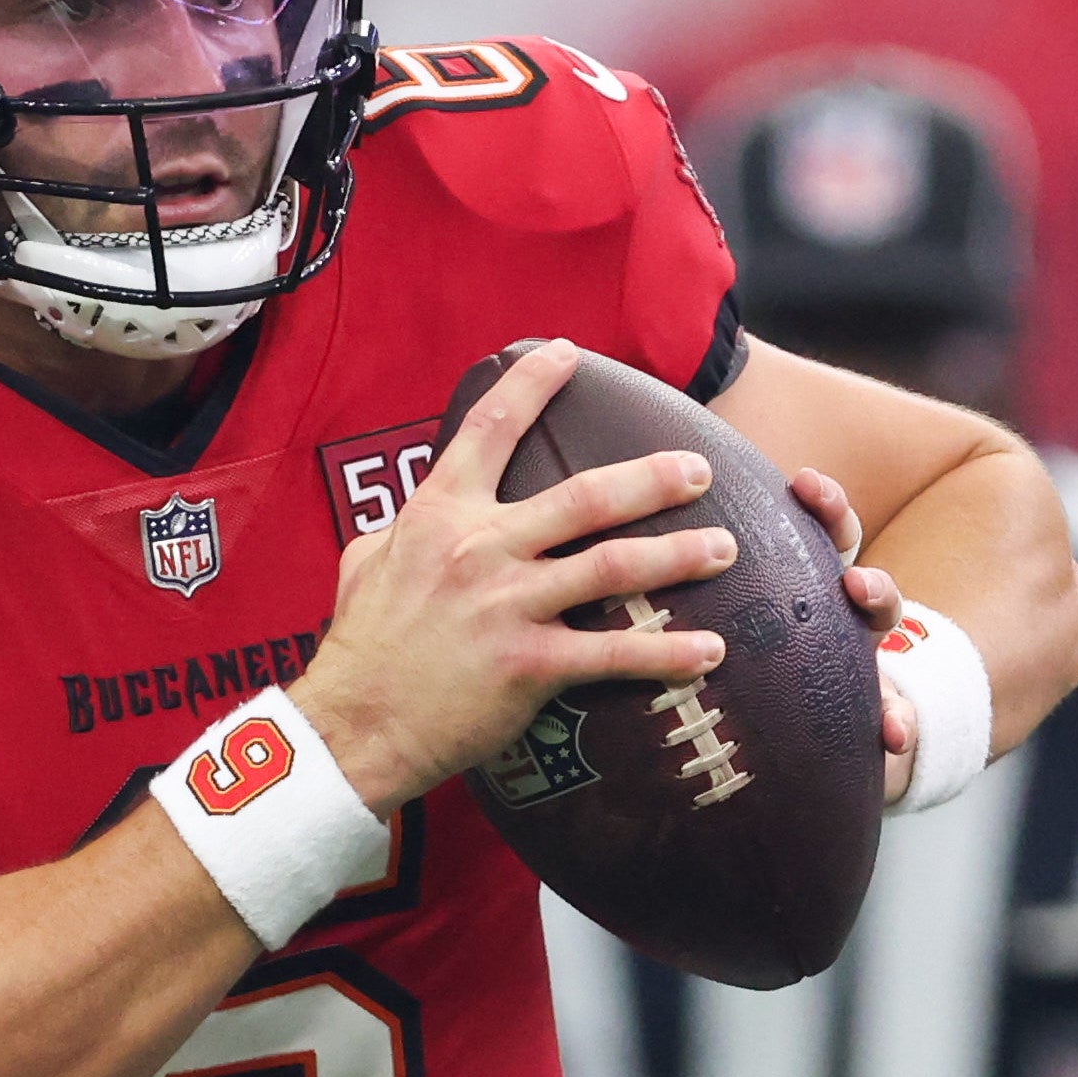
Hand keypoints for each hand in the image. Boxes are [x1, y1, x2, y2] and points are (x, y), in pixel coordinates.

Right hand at [294, 340, 732, 807]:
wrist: (354, 724)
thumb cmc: (360, 647)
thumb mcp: (364, 567)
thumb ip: (398, 533)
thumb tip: (405, 523)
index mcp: (440, 515)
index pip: (490, 429)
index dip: (532, 385)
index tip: (570, 352)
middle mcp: (481, 549)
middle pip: (585, 497)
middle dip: (651, 479)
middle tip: (699, 469)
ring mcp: (509, 605)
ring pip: (613, 566)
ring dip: (678, 556)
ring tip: (724, 548)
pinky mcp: (529, 664)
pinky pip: (614, 653)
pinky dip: (667, 653)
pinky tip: (709, 652)